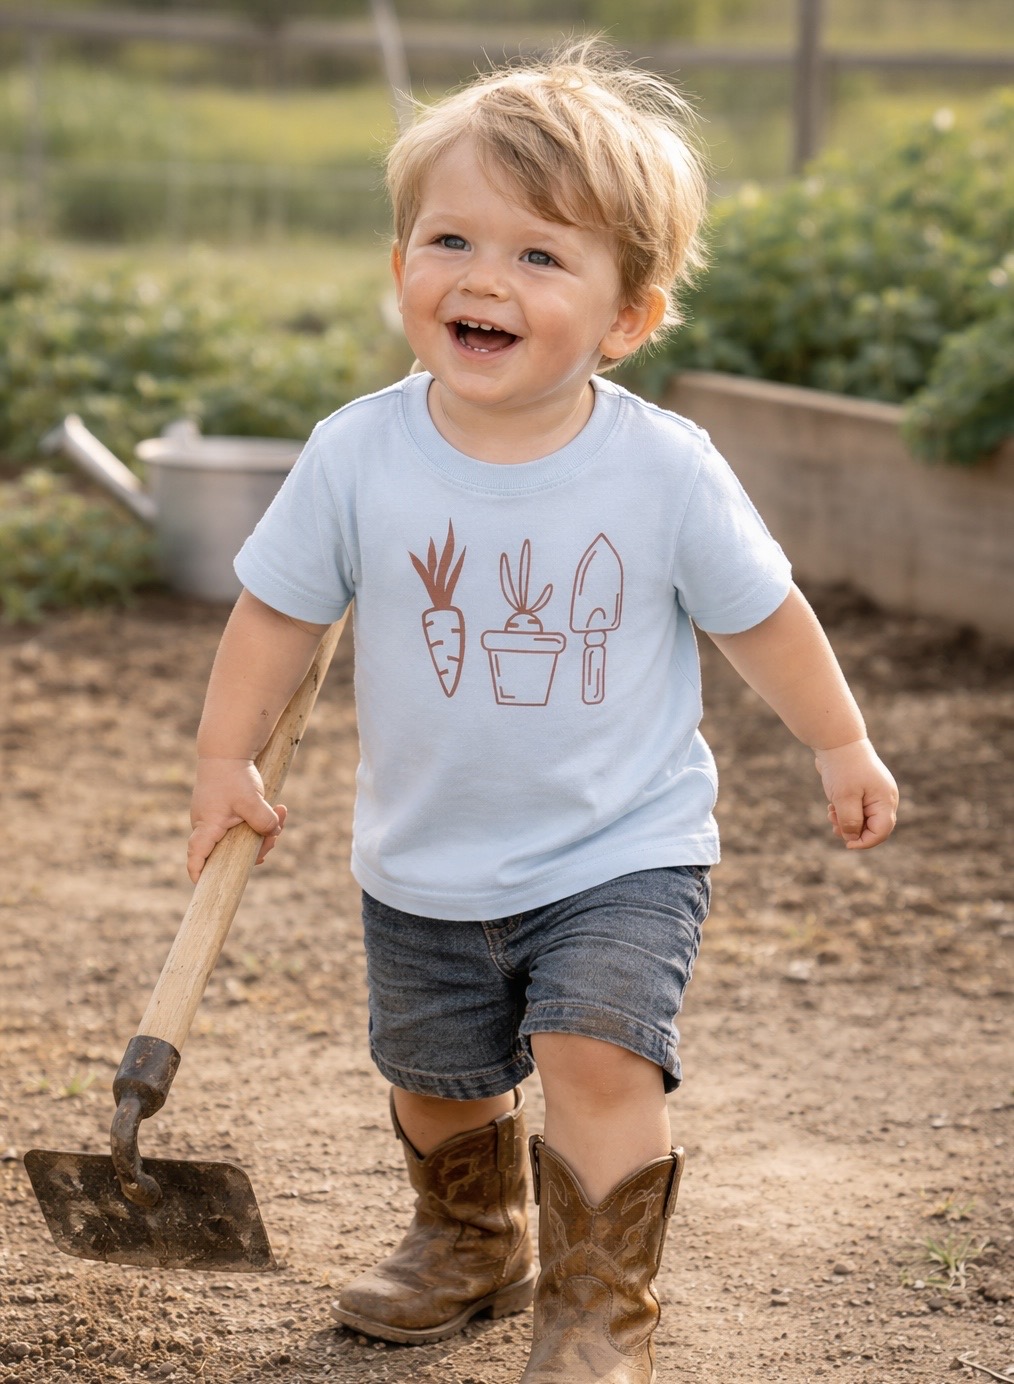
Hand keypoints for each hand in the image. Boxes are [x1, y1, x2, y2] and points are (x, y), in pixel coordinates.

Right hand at [187, 757, 286, 883]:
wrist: (228, 751)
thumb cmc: (233, 776)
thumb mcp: (251, 799)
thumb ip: (262, 820)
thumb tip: (272, 834)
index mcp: (208, 826)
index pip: (197, 856)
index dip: (199, 872)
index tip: (202, 885)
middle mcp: (209, 827)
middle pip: (228, 853)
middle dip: (257, 849)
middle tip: (274, 838)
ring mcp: (218, 820)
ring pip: (241, 839)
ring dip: (265, 832)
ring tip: (281, 813)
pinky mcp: (227, 813)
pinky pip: (245, 826)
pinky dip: (262, 822)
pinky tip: (279, 810)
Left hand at [814, 738, 898, 849]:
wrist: (836, 741)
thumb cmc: (843, 768)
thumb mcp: (844, 798)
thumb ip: (850, 821)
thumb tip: (853, 839)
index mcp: (885, 800)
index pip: (882, 831)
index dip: (865, 842)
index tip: (846, 844)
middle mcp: (884, 799)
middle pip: (874, 828)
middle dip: (853, 831)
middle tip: (833, 824)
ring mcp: (874, 794)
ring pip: (864, 820)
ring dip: (846, 822)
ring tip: (831, 813)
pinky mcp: (863, 791)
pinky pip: (857, 810)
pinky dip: (845, 813)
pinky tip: (832, 807)